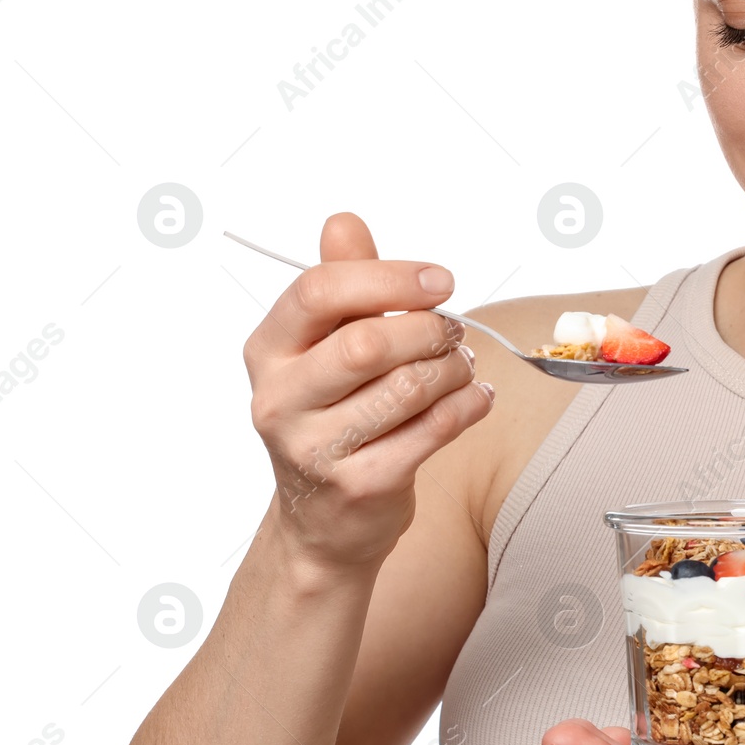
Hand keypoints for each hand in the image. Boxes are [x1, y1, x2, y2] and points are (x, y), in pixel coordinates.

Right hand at [243, 212, 495, 568]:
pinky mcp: (361, 485)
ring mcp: (315, 448)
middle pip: (366, 342)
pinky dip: (469, 405)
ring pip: (408, 386)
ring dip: (454, 369)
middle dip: (428, 328)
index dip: (388, 277)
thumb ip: (342, 285)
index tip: (441, 281)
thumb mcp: (326, 348)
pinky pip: (433, 430)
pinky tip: (476, 398)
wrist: (324, 523)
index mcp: (267, 351)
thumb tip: (344, 221)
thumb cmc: (334, 416)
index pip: (318, 291)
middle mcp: (279, 399)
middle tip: (454, 331)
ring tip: (463, 367)